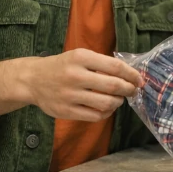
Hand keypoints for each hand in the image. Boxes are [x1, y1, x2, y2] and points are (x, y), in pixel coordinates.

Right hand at [20, 48, 141, 121]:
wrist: (33, 80)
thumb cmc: (62, 66)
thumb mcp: (79, 56)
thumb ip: (102, 63)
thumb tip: (130, 73)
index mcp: (81, 57)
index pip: (115, 66)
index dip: (131, 74)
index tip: (139, 79)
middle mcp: (75, 75)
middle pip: (113, 86)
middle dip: (128, 89)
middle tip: (133, 91)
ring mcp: (70, 95)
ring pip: (106, 103)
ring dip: (118, 102)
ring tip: (119, 99)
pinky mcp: (66, 111)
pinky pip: (95, 116)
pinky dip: (106, 113)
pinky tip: (107, 108)